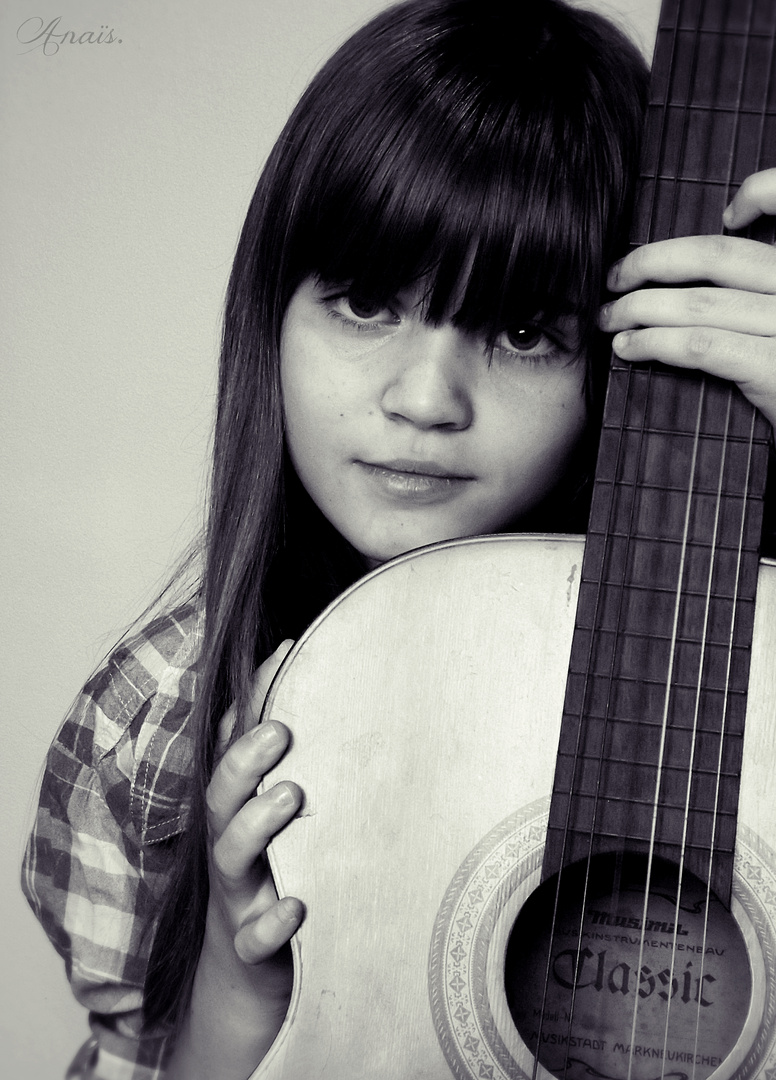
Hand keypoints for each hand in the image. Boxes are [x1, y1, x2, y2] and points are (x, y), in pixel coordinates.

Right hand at [166, 640, 302, 1078]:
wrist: (252, 972)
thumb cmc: (277, 873)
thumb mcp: (283, 817)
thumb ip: (302, 762)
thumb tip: (335, 689)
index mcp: (238, 809)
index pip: (234, 744)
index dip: (253, 698)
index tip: (286, 652)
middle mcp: (231, 846)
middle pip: (222, 797)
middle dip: (245, 761)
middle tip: (282, 730)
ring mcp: (239, 895)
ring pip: (231, 857)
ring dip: (256, 826)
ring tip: (289, 797)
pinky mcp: (253, 947)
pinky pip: (255, 937)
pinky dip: (272, 923)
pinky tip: (298, 907)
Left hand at [598, 168, 775, 429]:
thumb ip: (763, 290)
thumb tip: (717, 259)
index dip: (761, 191)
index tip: (727, 214)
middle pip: (719, 256)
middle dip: (652, 262)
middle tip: (614, 279)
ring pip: (699, 303)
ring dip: (639, 309)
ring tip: (608, 319)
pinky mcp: (775, 369)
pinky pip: (703, 345)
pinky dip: (655, 343)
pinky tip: (628, 349)